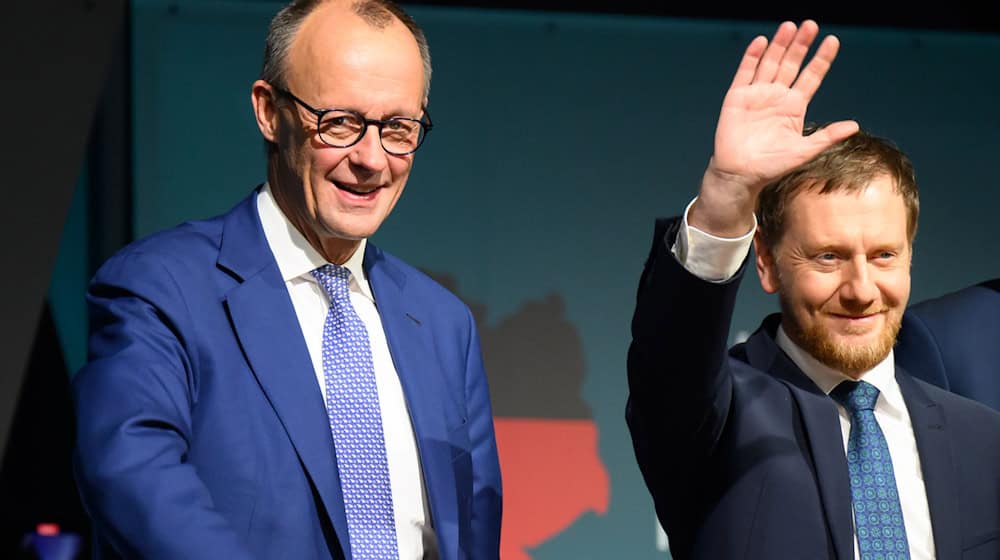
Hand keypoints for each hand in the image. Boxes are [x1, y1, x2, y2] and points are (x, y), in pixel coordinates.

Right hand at [691, 20, 858, 236]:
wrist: (740, 173)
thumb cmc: (771, 166)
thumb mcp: (803, 151)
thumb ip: (826, 137)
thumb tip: (854, 126)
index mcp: (794, 106)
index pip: (811, 76)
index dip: (821, 59)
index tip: (832, 41)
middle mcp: (777, 96)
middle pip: (791, 64)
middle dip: (800, 45)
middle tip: (810, 25)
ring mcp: (757, 94)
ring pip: (770, 63)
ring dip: (779, 45)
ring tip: (789, 26)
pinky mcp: (737, 97)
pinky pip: (745, 72)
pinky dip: (752, 57)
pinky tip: (762, 41)